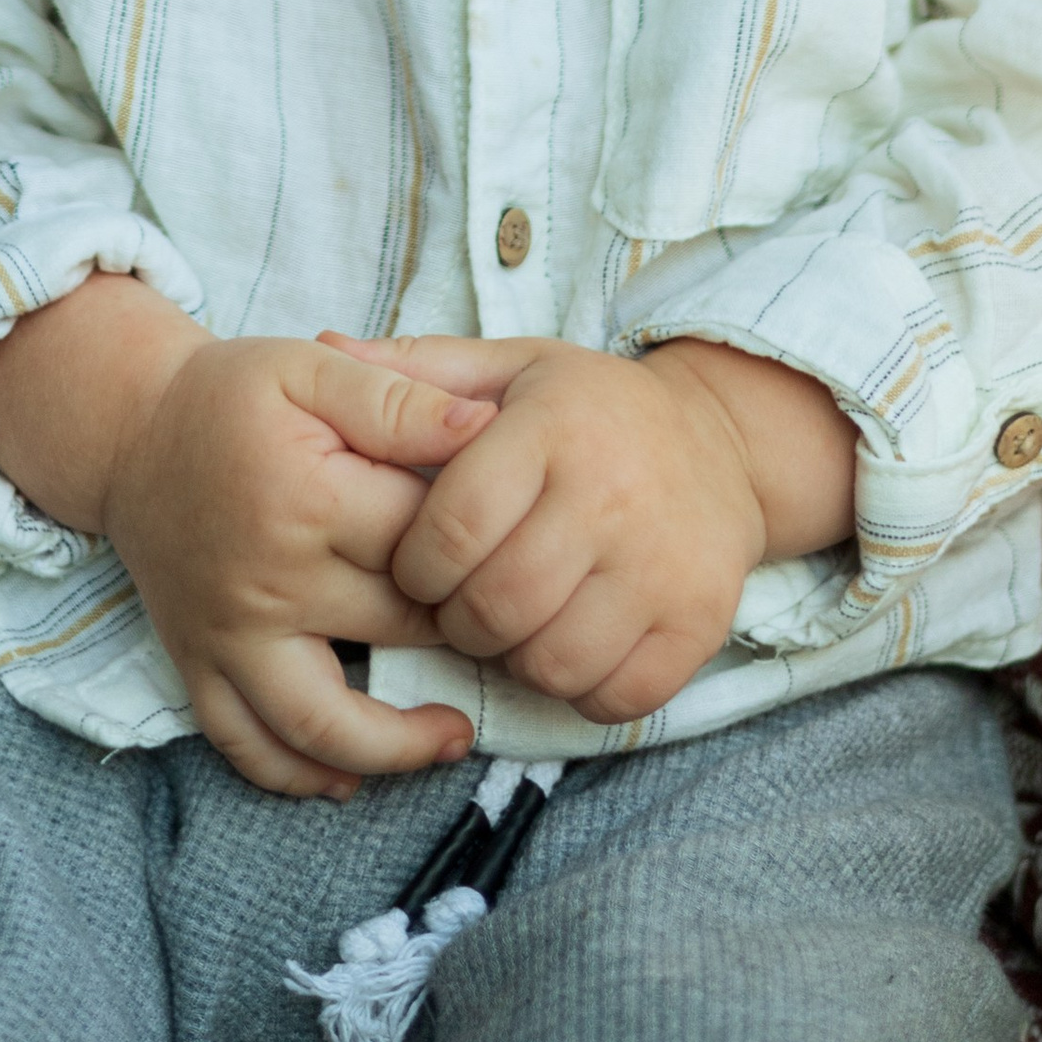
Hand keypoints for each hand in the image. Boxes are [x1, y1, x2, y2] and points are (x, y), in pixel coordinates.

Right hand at [101, 333, 498, 797]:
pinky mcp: (197, 666)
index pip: (424, 542)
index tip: (510, 532)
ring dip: (396, 749)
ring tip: (454, 737)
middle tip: (509, 624)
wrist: (130, 433)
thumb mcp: (310, 369)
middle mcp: (267, 584)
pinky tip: (351, 778)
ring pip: (322, 725)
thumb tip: (485, 427)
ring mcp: (228, 638)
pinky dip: (298, 776)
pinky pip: (247, 746)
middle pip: (394, 630)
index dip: (479, 540)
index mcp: (305, 501)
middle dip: (460, 631)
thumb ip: (397, 399)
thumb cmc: (230, 398)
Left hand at [323, 333, 854, 727]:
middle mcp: (612, 497)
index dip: (415, 565)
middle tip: (459, 603)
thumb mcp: (509, 367)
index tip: (418, 565)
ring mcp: (662, 567)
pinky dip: (580, 688)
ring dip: (514, 658)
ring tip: (513, 621)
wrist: (722, 445)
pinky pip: (615, 696)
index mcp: (553, 428)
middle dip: (457, 621)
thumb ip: (416, 370)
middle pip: (496, 607)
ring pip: (551, 662)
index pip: (452, 527)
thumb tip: (319, 345)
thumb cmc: (589, 411)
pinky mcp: (699, 623)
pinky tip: (569, 642)